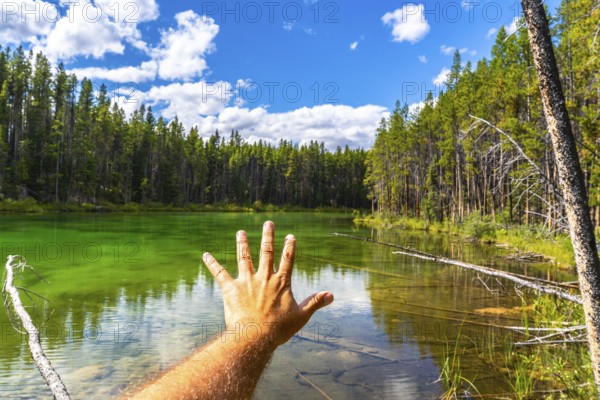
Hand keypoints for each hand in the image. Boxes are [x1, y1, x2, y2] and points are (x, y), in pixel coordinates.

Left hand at [202, 220, 333, 346]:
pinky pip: (220, 273)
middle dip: (267, 236)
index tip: (290, 236)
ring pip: (244, 258)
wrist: (255, 337)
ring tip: (240, 232)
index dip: (290, 247)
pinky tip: (205, 255)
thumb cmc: (279, 329)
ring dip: (242, 244)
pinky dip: (212, 264)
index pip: (287, 259)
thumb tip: (332, 295)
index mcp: (281, 282)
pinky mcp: (231, 289)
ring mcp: (246, 281)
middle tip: (268, 223)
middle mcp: (264, 277)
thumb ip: (315, 302)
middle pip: (266, 252)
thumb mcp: (301, 316)